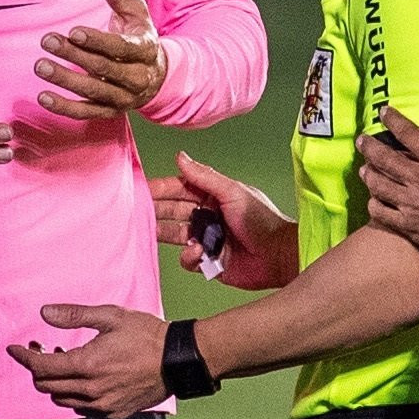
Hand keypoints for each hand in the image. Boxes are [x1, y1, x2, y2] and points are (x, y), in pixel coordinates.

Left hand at [8, 302, 170, 418]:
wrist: (177, 361)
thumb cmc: (146, 335)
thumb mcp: (111, 317)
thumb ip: (75, 316)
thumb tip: (45, 313)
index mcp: (87, 366)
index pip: (41, 368)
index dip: (24, 358)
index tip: (14, 349)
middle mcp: (91, 391)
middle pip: (47, 387)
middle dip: (38, 369)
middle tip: (42, 351)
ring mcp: (103, 406)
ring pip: (62, 400)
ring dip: (56, 383)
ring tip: (65, 363)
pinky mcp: (114, 413)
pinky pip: (82, 408)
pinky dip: (75, 395)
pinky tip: (83, 379)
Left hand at [32, 0, 166, 121]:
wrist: (156, 75)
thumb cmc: (138, 35)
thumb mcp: (135, 13)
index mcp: (145, 50)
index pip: (121, 48)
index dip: (97, 41)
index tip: (74, 31)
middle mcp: (138, 77)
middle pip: (103, 68)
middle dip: (74, 55)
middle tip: (47, 41)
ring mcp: (124, 98)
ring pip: (93, 91)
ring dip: (65, 80)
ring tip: (40, 66)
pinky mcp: (110, 111)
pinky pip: (86, 112)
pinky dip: (64, 107)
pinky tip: (43, 96)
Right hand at [154, 152, 296, 288]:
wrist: (279, 256)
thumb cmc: (263, 221)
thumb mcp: (232, 192)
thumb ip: (204, 176)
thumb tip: (180, 157)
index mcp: (213, 195)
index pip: (180, 188)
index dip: (161, 189)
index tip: (142, 189)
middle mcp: (207, 216)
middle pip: (173, 210)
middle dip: (157, 210)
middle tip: (139, 211)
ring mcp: (206, 239)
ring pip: (175, 234)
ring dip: (165, 232)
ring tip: (154, 231)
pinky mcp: (207, 262)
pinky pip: (187, 258)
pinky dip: (188, 255)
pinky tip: (197, 251)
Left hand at [354, 107, 418, 262]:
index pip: (411, 135)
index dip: (395, 121)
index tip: (384, 112)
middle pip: (385, 158)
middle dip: (370, 148)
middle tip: (361, 141)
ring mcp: (410, 202)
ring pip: (378, 184)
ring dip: (368, 175)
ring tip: (363, 170)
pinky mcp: (406, 224)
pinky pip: (380, 212)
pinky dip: (373, 204)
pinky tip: (373, 201)